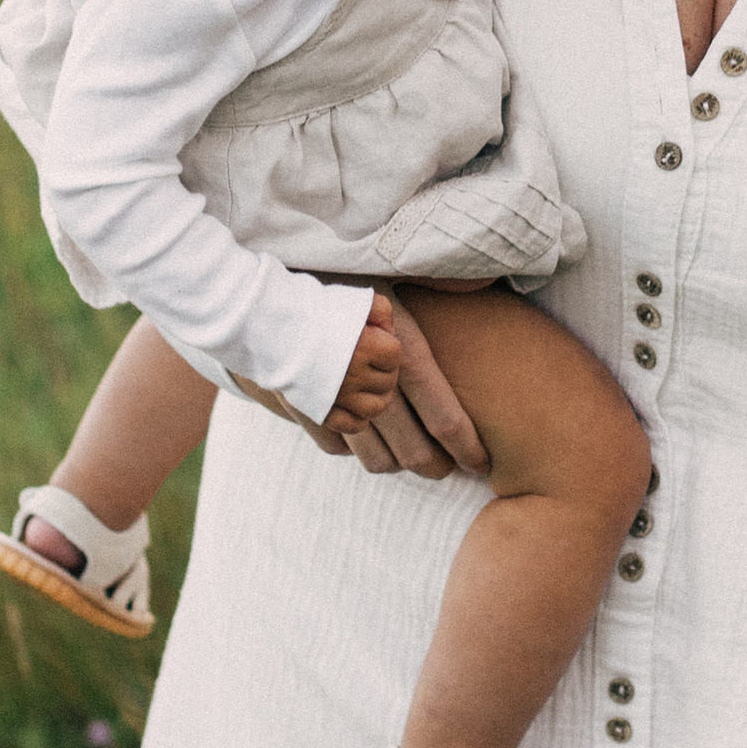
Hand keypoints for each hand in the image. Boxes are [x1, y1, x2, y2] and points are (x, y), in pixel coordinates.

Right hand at [232, 294, 488, 478]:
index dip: (465, 444)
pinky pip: (337, 448)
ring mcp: (334, 405)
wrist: (259, 295)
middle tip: (448, 469)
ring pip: (375, 457)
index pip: (441, 413)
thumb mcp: (389, 278)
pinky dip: (354, 449)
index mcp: (396, 350)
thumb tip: (487, 283)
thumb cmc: (332, 280)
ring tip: (409, 460)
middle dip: (434, 464)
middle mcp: (367, 385)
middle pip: (411, 447)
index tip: (482, 463)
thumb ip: (435, 284)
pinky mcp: (305, 412)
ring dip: (396, 463)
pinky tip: (366, 439)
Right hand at [316, 312, 404, 444]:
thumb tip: (390, 329)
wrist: (275, 330)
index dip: (387, 347)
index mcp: (365, 347)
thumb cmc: (314, 313)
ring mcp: (340, 397)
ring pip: (375, 408)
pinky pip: (352, 425)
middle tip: (371, 363)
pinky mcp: (323, 410)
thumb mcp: (351, 301)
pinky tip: (354, 405)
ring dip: (377, 397)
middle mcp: (355, 375)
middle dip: (384, 371)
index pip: (394, 355)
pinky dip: (359, 419)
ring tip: (367, 386)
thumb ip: (379, 309)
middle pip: (387, 382)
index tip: (375, 341)